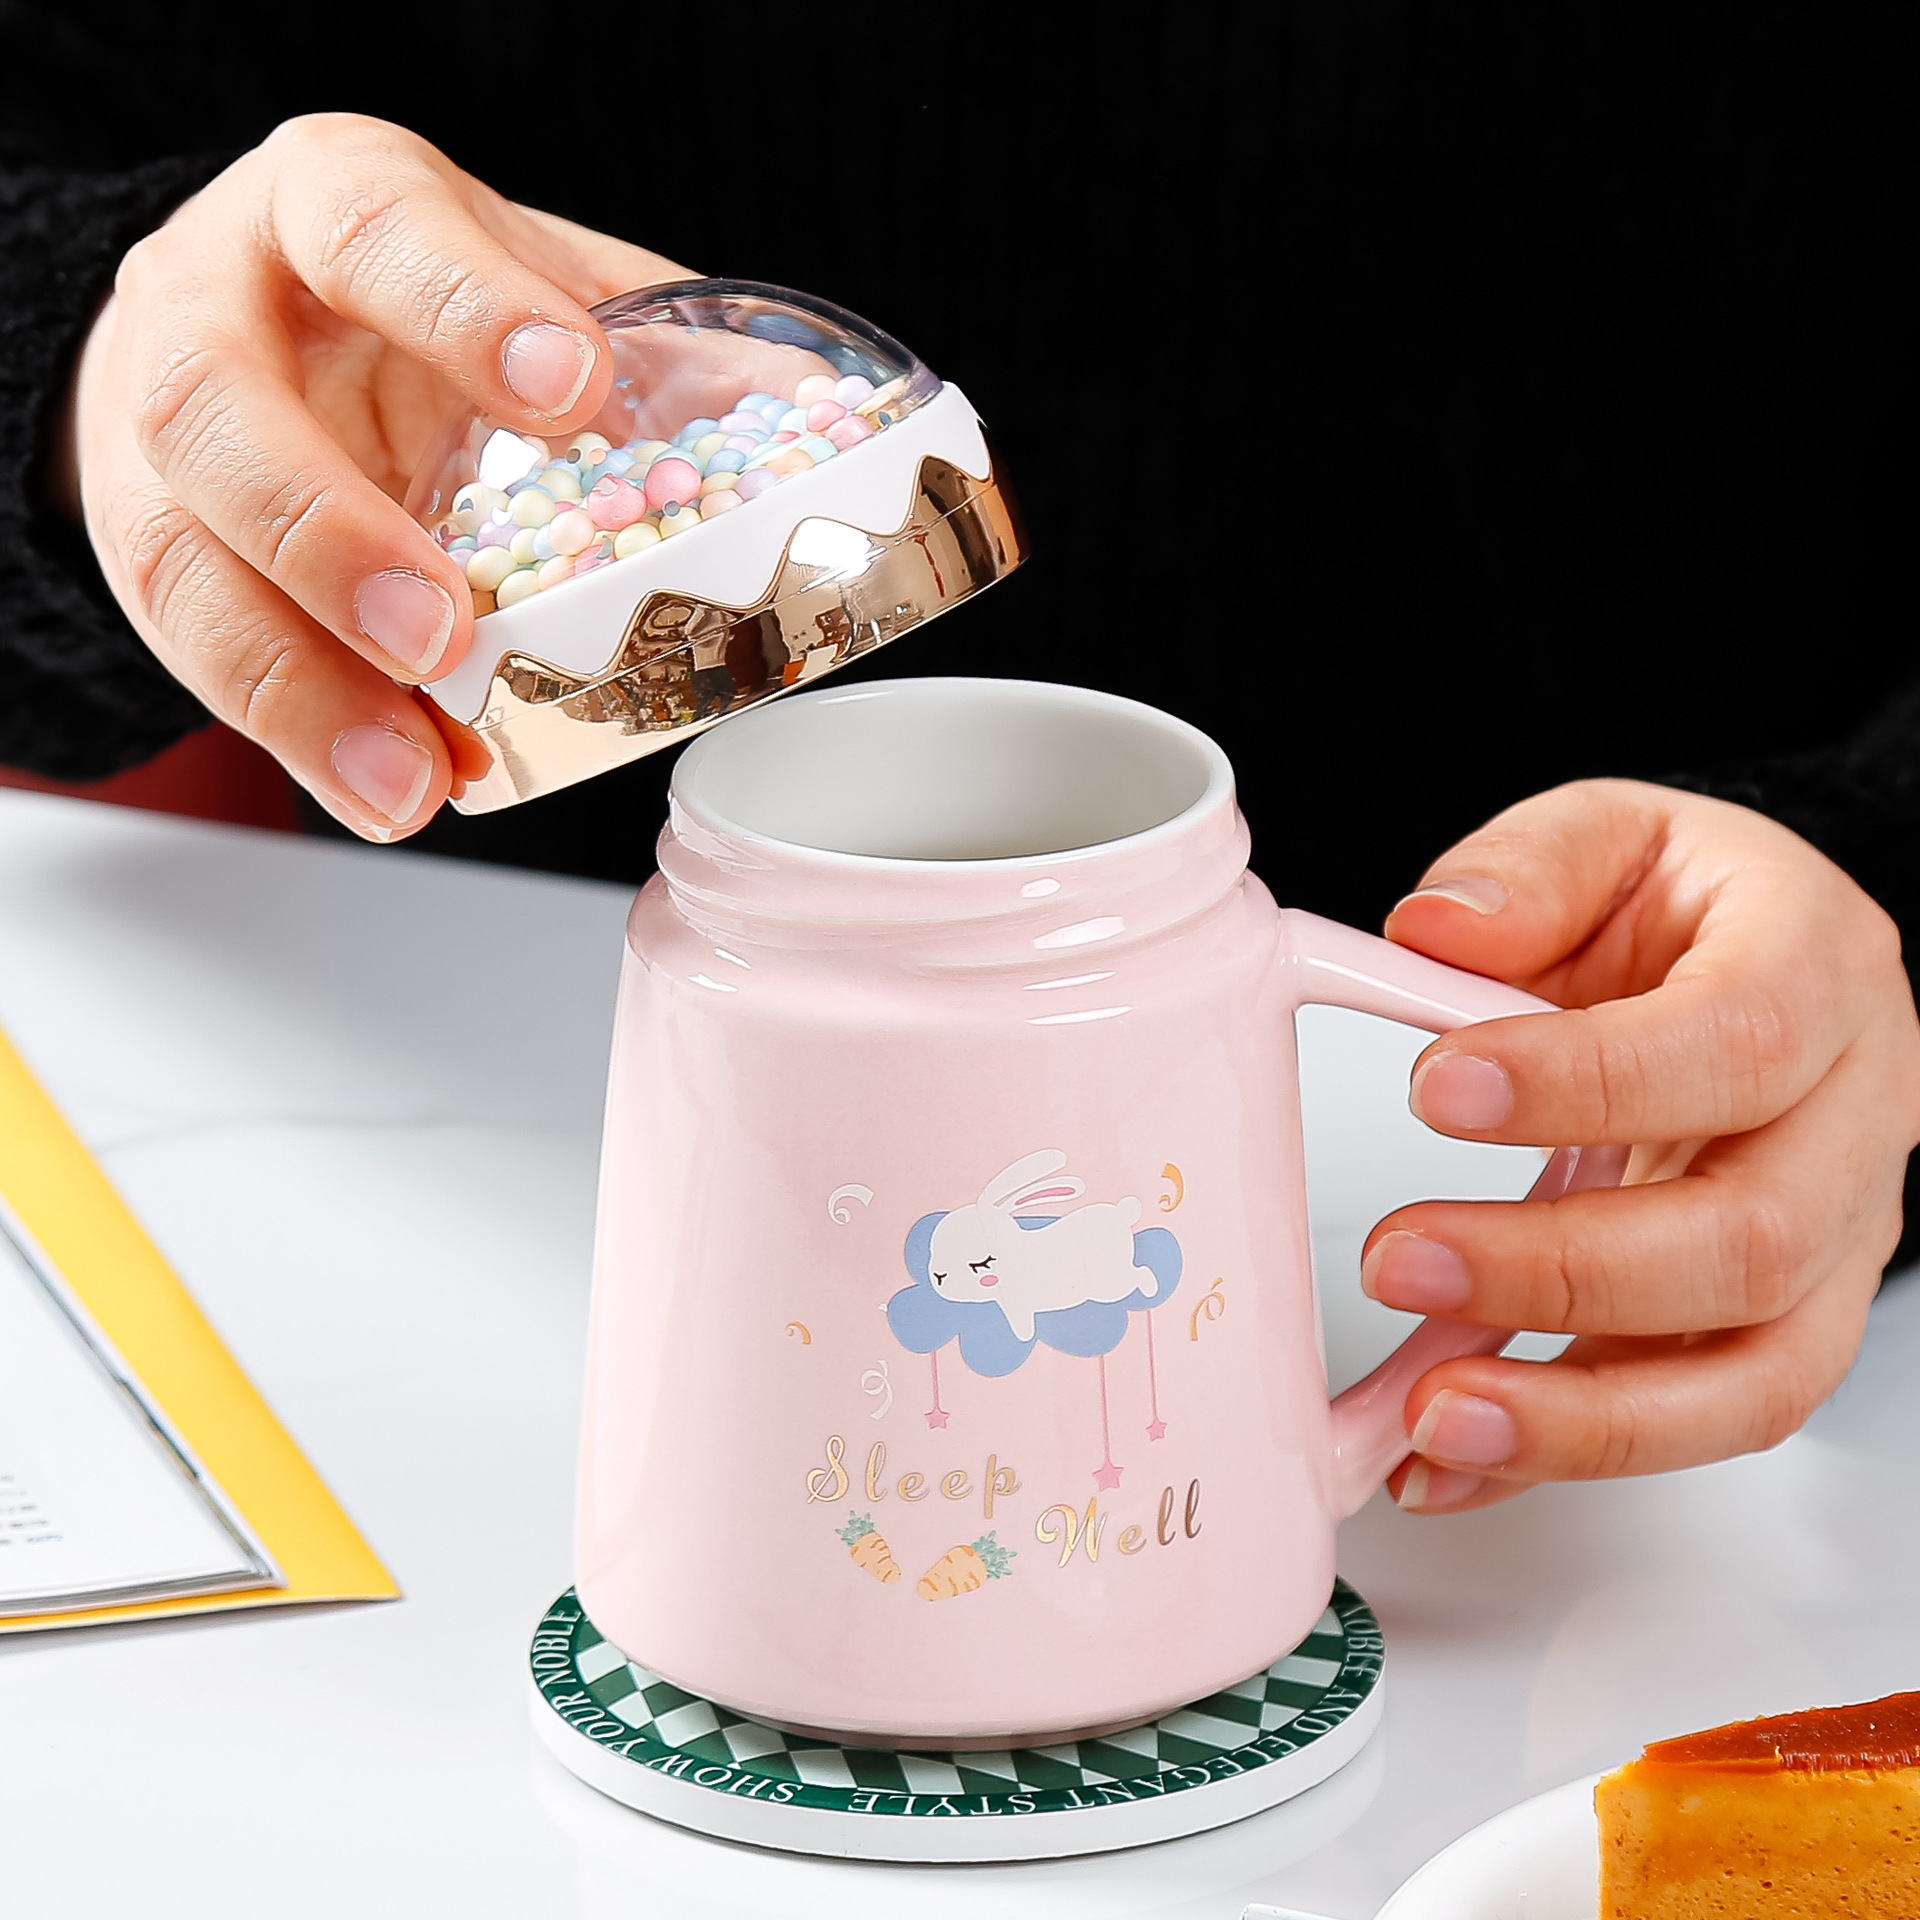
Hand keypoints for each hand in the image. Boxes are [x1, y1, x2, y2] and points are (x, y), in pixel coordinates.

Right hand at [69, 114, 687, 839]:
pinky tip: (385, 792)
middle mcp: (209, 311)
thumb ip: (639, 336)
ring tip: (409, 773)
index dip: (461, 305)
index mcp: (323, 203)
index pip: (370, 228)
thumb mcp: (521, 279)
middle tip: (443, 632)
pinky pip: (198, 655)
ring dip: (302, 683)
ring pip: (184, 560)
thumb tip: (817, 429)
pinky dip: (301, 737)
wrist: (256, 320)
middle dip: (330, 532)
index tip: (571, 386)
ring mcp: (152, 444)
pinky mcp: (149, 554)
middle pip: (216, 409)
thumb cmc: (411, 305)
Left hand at [1368, 779, 1919, 1511]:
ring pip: (1751, 1374)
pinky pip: (1697, 1422)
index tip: (1435, 1085)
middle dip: (1560, 1267)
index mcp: (1819, 972)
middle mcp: (1851, 1123)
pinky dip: (1566, 1454)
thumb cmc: (1681, 913)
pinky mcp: (1777, 1326)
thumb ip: (1530, 871)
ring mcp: (1829, 1244)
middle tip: (1398, 1256)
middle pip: (1749, 1237)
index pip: (1738, 1039)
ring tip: (1432, 1415)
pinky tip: (1450, 1459)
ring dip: (1579, 1413)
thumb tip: (1441, 930)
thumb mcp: (1611, 839)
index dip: (1587, 1079)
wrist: (1748, 972)